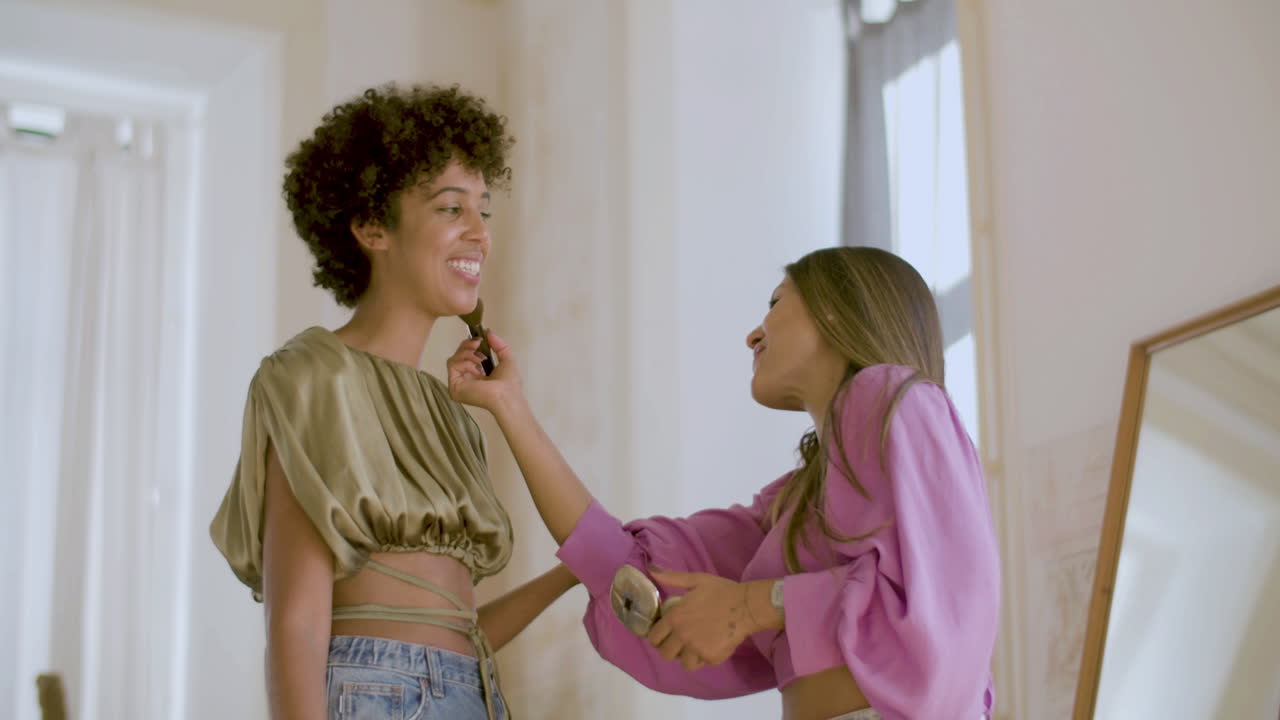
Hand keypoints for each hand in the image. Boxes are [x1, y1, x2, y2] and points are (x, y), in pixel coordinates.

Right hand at [447, 330, 523, 412]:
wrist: (506, 396)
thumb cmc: (509, 384)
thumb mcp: (506, 358)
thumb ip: (498, 344)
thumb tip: (488, 332)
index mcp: (476, 375)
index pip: (466, 356)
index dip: (470, 345)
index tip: (479, 339)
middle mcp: (465, 380)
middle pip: (457, 355)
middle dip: (467, 346)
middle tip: (478, 344)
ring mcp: (458, 384)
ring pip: (453, 359)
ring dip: (467, 354)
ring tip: (481, 359)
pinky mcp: (454, 387)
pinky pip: (452, 366)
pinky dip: (465, 363)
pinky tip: (477, 369)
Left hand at [645, 568, 762, 670]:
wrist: (747, 606)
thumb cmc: (722, 591)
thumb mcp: (696, 580)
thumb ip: (671, 577)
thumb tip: (651, 569)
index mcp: (675, 617)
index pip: (654, 637)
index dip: (657, 637)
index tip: (664, 634)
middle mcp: (682, 636)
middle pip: (665, 654)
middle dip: (670, 649)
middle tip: (679, 643)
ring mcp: (697, 649)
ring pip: (684, 663)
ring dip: (688, 656)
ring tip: (696, 646)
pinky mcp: (712, 658)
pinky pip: (703, 663)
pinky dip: (705, 657)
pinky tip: (711, 646)